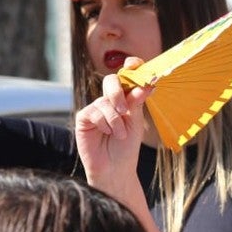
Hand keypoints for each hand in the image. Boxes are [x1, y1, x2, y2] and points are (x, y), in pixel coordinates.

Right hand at [75, 57, 152, 194]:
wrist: (115, 168)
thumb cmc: (127, 146)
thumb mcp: (136, 122)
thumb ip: (137, 102)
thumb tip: (147, 83)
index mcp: (125, 99)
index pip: (126, 76)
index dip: (131, 67)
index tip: (136, 64)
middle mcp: (109, 100)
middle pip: (111, 81)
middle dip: (119, 92)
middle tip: (125, 110)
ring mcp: (96, 108)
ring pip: (105, 102)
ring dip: (116, 120)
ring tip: (120, 135)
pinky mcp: (84, 118)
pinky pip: (94, 112)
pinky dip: (104, 123)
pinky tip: (106, 134)